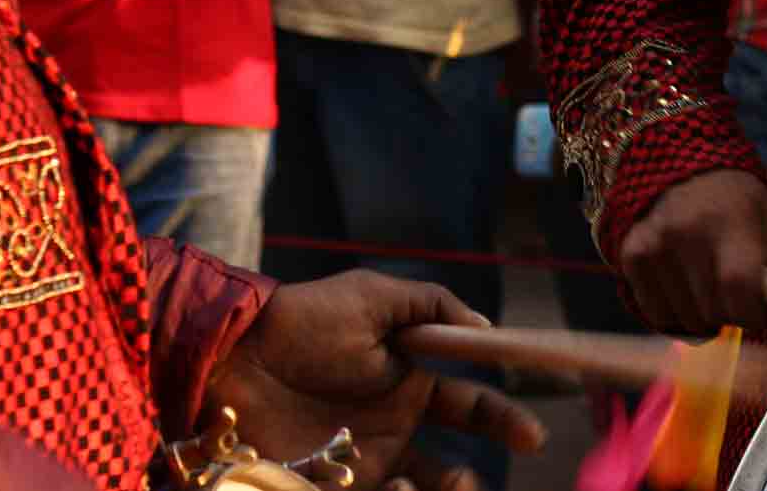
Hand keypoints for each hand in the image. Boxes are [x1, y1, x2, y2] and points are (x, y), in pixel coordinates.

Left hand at [204, 271, 545, 490]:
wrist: (234, 358)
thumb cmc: (306, 320)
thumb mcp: (374, 296)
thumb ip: (432, 304)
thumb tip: (487, 330)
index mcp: (410, 382)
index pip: (469, 404)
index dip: (502, 418)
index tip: (532, 436)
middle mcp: (393, 428)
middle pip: (450, 469)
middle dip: (469, 482)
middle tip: (471, 485)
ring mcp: (362, 461)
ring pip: (419, 490)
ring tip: (431, 484)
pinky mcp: (331, 483)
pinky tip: (390, 484)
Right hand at [616, 168, 766, 333]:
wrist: (684, 168)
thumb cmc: (738, 202)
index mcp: (731, 218)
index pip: (739, 287)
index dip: (753, 313)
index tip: (757, 312)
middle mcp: (687, 230)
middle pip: (713, 311)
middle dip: (731, 315)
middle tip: (735, 295)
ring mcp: (654, 244)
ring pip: (685, 320)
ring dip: (703, 317)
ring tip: (709, 287)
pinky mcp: (632, 255)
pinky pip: (657, 314)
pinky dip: (674, 313)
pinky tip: (684, 288)